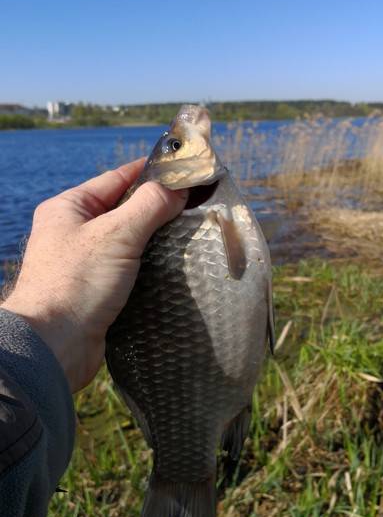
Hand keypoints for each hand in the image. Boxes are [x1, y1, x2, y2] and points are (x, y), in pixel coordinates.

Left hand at [2, 159, 187, 392]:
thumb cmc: (76, 284)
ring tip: (190, 235)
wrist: (54, 346)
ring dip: (156, 241)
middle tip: (195, 205)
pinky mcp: (96, 292)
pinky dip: (149, 269)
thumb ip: (149, 206)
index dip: (150, 173)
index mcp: (68, 209)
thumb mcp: (116, 235)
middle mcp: (73, 233)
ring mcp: (84, 264)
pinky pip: (128, 271)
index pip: (116, 179)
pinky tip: (173, 268)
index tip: (183, 170)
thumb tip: (178, 187)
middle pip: (124, 211)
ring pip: (129, 243)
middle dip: (157, 209)